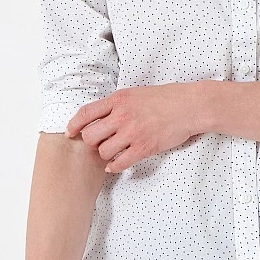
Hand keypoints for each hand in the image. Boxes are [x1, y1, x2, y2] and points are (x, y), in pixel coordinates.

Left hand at [63, 83, 206, 172]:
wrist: (189, 106)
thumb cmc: (166, 98)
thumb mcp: (136, 93)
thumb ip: (117, 104)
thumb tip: (100, 117)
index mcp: (119, 99)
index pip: (86, 113)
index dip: (73, 125)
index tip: (70, 132)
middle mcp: (122, 116)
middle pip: (90, 136)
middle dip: (92, 142)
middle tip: (99, 143)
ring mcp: (132, 133)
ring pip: (103, 151)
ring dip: (105, 154)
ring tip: (113, 151)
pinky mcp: (144, 148)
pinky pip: (120, 163)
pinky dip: (114, 166)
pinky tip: (116, 164)